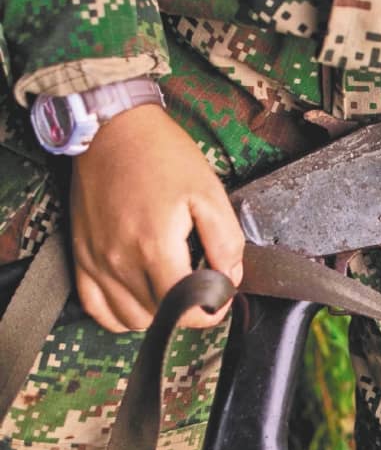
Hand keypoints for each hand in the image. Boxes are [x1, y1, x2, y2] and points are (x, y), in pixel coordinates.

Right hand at [71, 104, 244, 331]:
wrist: (112, 130)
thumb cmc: (162, 156)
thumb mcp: (208, 192)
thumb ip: (226, 240)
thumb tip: (231, 277)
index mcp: (154, 246)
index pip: (184, 310)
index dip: (210, 312)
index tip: (221, 296)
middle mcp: (120, 261)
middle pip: (160, 317)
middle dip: (188, 309)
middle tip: (202, 283)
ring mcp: (96, 263)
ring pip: (130, 320)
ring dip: (157, 313)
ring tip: (172, 286)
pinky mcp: (81, 258)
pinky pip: (97, 309)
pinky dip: (121, 313)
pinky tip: (141, 295)